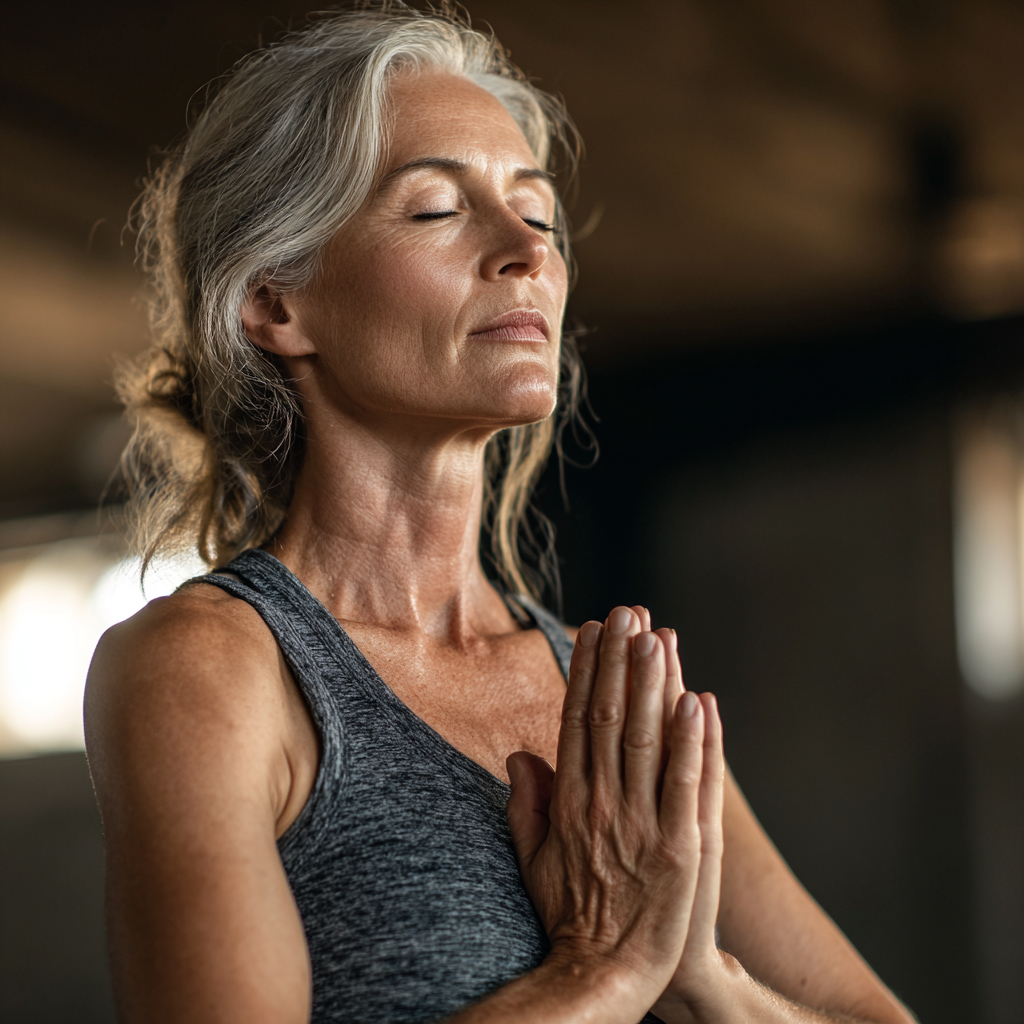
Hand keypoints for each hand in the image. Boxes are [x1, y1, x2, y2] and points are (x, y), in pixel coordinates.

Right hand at [506, 606, 718, 1020]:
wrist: (606, 977)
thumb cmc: (570, 916)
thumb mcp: (534, 859)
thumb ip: (526, 805)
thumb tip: (520, 755)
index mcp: (569, 802)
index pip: (575, 720)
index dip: (586, 671)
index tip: (592, 630)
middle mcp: (602, 804)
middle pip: (608, 717)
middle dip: (619, 661)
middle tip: (627, 612)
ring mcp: (642, 824)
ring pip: (645, 739)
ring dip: (652, 684)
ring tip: (657, 635)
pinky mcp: (682, 848)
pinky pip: (687, 784)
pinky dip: (693, 740)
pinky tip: (698, 700)